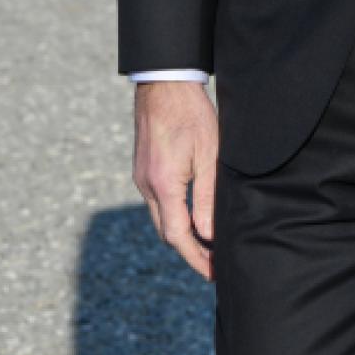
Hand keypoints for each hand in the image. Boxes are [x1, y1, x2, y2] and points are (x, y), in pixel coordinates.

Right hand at [133, 81, 218, 280]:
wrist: (164, 83)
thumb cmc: (191, 114)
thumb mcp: (209, 153)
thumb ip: (208, 196)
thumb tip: (209, 235)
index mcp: (164, 184)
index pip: (178, 236)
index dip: (196, 257)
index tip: (213, 271)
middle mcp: (147, 185)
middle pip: (166, 232)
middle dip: (189, 251)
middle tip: (213, 263)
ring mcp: (142, 177)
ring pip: (160, 218)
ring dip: (180, 233)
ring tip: (205, 242)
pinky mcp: (143, 169)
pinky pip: (157, 201)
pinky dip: (173, 214)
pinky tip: (190, 213)